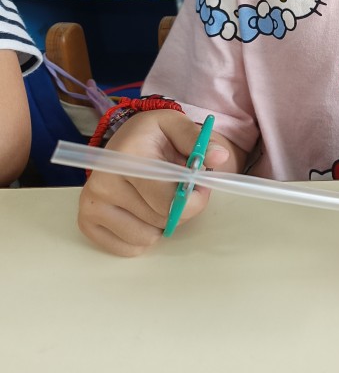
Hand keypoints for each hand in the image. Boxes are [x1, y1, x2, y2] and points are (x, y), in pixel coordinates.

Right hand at [78, 109, 237, 256]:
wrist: (124, 141)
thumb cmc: (152, 135)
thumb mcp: (176, 125)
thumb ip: (199, 141)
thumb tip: (218, 156)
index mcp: (127, 156)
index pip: (167, 200)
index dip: (193, 200)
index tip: (198, 188)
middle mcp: (103, 181)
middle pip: (160, 220)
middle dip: (179, 208)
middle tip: (177, 190)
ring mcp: (92, 203)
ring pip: (146, 237)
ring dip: (160, 223)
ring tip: (155, 198)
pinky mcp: (87, 222)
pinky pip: (129, 248)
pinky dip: (142, 235)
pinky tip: (141, 212)